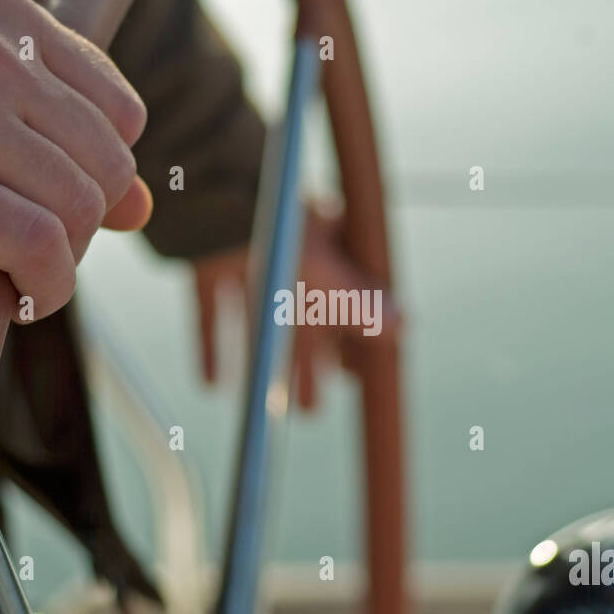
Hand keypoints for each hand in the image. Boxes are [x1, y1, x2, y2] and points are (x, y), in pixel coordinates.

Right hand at [0, 0, 150, 321]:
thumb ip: (60, 144)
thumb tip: (144, 207)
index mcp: (1, 18)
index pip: (120, 112)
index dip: (98, 174)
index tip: (50, 200)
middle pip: (108, 165)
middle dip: (80, 223)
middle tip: (26, 245)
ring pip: (80, 208)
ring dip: (59, 261)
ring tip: (13, 271)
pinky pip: (39, 248)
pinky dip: (42, 288)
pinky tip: (15, 298)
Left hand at [191, 204, 399, 409]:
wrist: (221, 204)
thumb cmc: (287, 238)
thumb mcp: (335, 278)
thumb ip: (364, 304)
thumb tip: (404, 324)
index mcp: (326, 246)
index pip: (346, 300)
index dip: (351, 341)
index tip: (355, 377)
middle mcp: (287, 252)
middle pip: (305, 320)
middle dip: (311, 365)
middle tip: (313, 409)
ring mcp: (245, 258)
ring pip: (263, 322)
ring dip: (270, 365)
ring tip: (277, 405)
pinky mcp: (209, 265)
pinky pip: (213, 314)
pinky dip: (213, 348)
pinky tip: (211, 384)